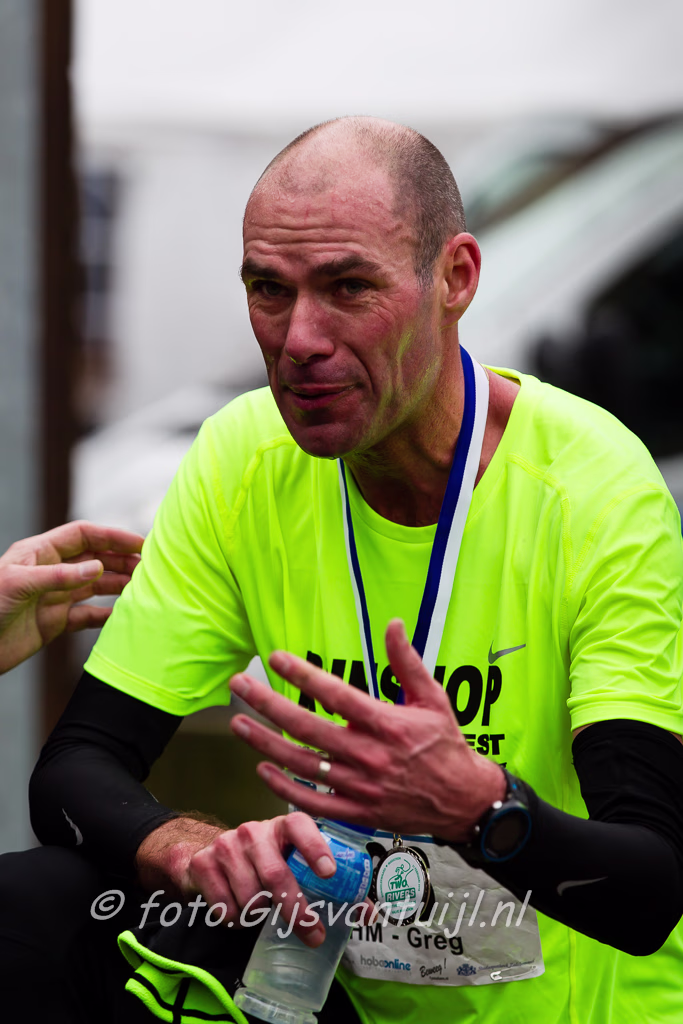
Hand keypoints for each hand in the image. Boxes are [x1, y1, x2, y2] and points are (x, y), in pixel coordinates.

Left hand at [0, 520, 143, 673]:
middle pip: (94, 559)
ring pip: (94, 586)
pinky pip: (86, 615)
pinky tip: (122, 614)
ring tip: (143, 587)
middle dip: (121, 560)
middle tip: (148, 567)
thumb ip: (61, 576)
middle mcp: (50, 572)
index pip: (83, 536)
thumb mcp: (19, 583)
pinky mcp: (54, 622)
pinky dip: (105, 614)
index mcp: (40, 553)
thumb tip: (99, 567)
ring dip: (118, 585)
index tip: (139, 544)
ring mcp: (54, 596)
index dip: (111, 536)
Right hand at [135, 813, 337, 946]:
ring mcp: (226, 845)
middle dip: (296, 909)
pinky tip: (238, 910)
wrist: (210, 855)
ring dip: (261, 915)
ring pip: (251, 896)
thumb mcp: (295, 863)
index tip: (329, 873)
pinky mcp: (203, 864)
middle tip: (314, 934)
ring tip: (263, 910)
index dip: (315, 847)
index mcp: (284, 826)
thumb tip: (367, 915)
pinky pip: (224, 907)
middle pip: (276, 874)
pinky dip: (236, 919)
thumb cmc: (267, 861)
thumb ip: (332, 886)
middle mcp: (254, 831)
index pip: (300, 826)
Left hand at [230, 619, 505, 842]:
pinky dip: (284, 787)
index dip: (302, 675)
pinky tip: (262, 769)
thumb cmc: (446, 744)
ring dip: (264, 743)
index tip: (276, 658)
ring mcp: (359, 786)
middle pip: (306, 727)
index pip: (335, 694)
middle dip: (267, 704)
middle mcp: (369, 755)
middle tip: (239, 685)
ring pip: (301, 764)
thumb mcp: (433, 698)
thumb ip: (408, 662)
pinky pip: (312, 802)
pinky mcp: (357, 813)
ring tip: (237, 724)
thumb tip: (393, 624)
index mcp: (387, 723)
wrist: (464, 801)